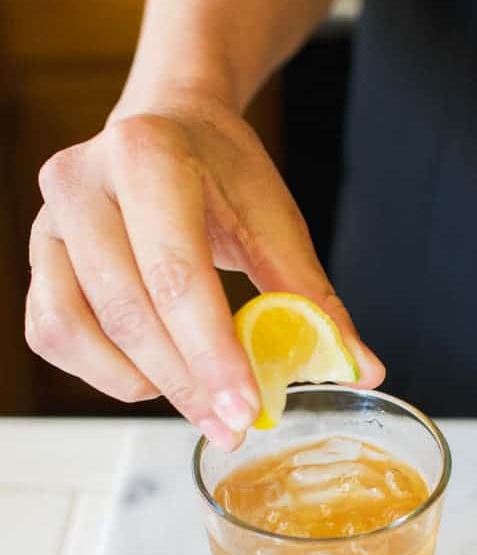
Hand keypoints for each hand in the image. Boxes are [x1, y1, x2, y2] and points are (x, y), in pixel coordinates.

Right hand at [26, 92, 384, 448]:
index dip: (211, 353)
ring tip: (195, 394)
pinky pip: (52, 333)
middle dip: (185, 383)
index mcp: (147, 155)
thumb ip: (312, 297)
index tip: (246, 411)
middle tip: (232, 426)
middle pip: (128, 311)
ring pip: (78, 329)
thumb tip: (362, 370)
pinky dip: (100, 369)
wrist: (166, 128)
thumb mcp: (275, 221)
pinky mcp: (36, 257)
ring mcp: (48, 221)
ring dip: (141, 381)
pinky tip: (149, 373)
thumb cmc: (221, 173)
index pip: (177, 274)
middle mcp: (82, 183)